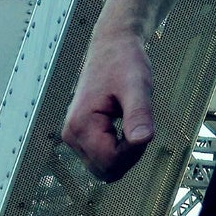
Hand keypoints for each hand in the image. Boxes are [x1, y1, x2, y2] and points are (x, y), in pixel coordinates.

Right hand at [62, 27, 155, 180]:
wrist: (112, 45)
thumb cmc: (124, 61)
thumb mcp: (137, 85)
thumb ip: (139, 113)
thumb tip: (143, 140)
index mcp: (81, 125)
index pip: (111, 162)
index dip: (134, 152)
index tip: (144, 127)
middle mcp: (72, 135)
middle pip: (107, 170)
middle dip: (129, 155)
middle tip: (139, 124)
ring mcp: (74, 136)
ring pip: (105, 167)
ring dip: (125, 152)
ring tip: (131, 121)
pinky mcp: (81, 135)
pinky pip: (103, 157)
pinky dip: (119, 149)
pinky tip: (125, 126)